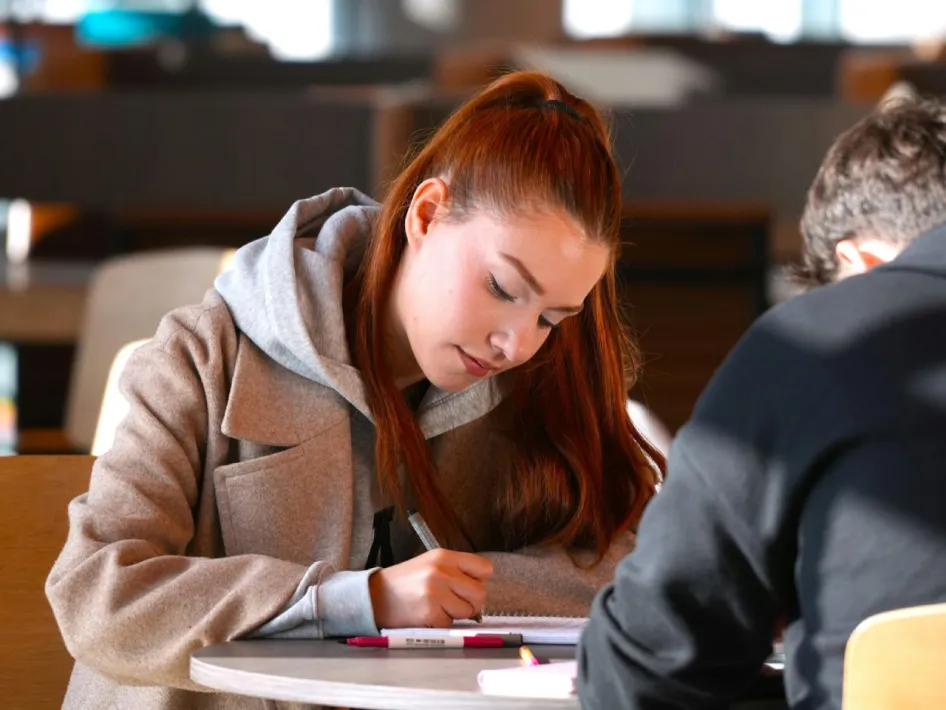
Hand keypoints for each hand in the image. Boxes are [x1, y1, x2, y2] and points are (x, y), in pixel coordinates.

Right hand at [369, 549, 492, 628]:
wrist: (374, 596)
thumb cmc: (405, 582)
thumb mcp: (430, 564)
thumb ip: (455, 570)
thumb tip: (481, 586)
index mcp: (444, 556)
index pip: (484, 568)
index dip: (479, 580)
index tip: (467, 586)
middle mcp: (442, 571)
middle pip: (480, 593)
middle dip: (470, 602)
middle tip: (454, 603)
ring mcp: (436, 592)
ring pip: (467, 611)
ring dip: (455, 614)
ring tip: (437, 607)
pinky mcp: (430, 612)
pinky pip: (450, 623)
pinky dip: (440, 623)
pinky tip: (426, 615)